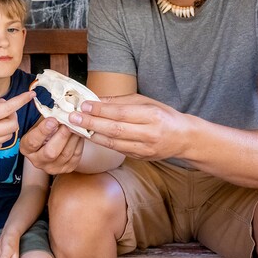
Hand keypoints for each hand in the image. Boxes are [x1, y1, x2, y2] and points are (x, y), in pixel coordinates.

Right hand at [20, 117, 84, 173]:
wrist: (51, 141)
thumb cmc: (45, 129)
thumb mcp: (41, 122)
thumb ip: (47, 118)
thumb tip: (59, 111)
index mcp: (26, 148)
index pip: (33, 141)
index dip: (43, 131)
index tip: (53, 120)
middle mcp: (37, 161)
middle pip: (50, 152)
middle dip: (61, 136)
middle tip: (69, 123)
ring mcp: (52, 167)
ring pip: (65, 154)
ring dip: (73, 138)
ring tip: (77, 125)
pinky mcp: (66, 169)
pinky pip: (75, 156)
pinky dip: (79, 143)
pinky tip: (80, 133)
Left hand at [73, 94, 188, 159]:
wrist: (184, 139)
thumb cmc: (163, 115)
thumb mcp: (147, 102)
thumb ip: (122, 101)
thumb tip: (97, 100)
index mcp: (152, 116)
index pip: (121, 113)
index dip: (101, 110)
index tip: (84, 105)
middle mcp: (149, 134)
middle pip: (114, 129)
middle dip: (91, 123)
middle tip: (73, 117)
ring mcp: (144, 149)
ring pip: (113, 143)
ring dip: (92, 135)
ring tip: (76, 127)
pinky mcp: (140, 158)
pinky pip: (116, 150)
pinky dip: (101, 143)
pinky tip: (89, 136)